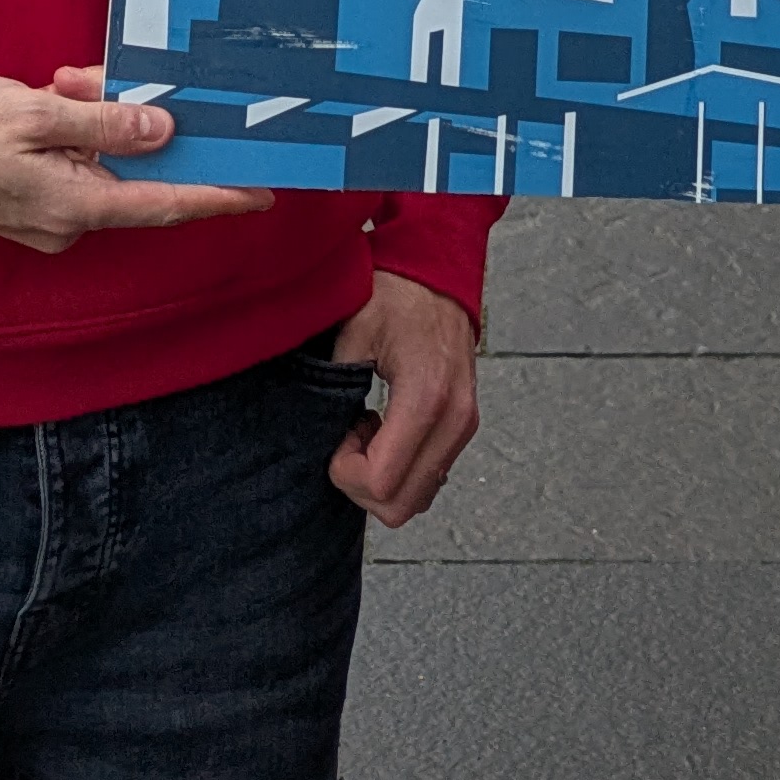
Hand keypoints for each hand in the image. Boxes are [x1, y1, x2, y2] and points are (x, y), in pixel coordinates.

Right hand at [0, 66, 271, 253]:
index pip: (165, 204)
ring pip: (104, 158)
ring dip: (99, 114)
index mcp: (74, 205)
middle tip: (127, 81)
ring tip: (66, 80)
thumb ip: (105, 122)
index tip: (263, 192)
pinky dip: (77, 126)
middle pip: (135, 171)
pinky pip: (77, 159)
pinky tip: (58, 91)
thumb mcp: (35, 114)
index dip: (217, 196)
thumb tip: (163, 132)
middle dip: (141, 123)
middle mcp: (69, 218)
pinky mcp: (33, 197)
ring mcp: (49, 212)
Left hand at [320, 266, 478, 526]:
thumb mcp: (354, 331)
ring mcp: (464, 426)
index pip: (382, 482)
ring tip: (366, 429)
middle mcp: (454, 420)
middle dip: (362, 485)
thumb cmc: (396, 294)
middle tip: (348, 436)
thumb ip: (334, 385)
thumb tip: (315, 432)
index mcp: (426, 398)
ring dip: (383, 479)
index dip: (346, 473)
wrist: (439, 274)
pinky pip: (429, 477)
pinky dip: (401, 469)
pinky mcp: (464, 426)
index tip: (337, 435)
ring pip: (417, 499)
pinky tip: (385, 428)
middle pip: (402, 506)